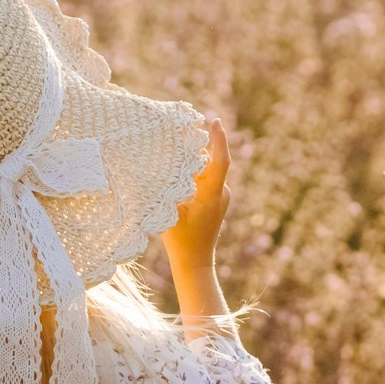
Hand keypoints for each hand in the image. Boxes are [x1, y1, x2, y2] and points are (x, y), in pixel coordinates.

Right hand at [162, 115, 230, 265]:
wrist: (194, 263)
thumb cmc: (180, 240)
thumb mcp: (170, 212)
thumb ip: (170, 189)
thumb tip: (164, 166)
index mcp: (212, 195)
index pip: (220, 161)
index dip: (218, 139)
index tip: (214, 120)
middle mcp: (221, 193)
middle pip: (211, 161)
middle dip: (199, 144)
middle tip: (182, 127)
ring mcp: (221, 197)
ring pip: (208, 170)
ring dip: (194, 160)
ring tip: (176, 147)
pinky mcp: (216, 201)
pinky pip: (207, 179)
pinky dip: (195, 172)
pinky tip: (179, 170)